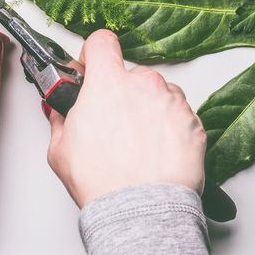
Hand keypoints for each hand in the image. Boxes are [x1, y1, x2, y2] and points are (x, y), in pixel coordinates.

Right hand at [43, 29, 205, 207]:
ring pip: (158, 94)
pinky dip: (170, 129)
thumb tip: (60, 111)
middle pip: (131, 74)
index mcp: (109, 82)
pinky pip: (179, 116)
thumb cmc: (104, 183)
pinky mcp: (195, 123)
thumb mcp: (60, 149)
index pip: (102, 42)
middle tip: (113, 124)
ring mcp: (173, 102)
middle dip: (122, 93)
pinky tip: (156, 153)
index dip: (94, 54)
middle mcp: (145, 84)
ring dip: (148, 110)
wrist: (142, 211)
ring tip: (138, 145)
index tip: (92, 68)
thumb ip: (60, 119)